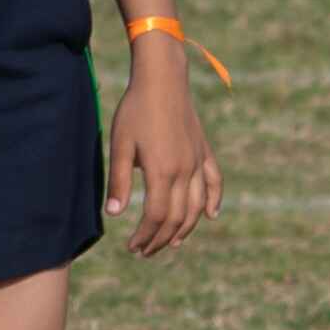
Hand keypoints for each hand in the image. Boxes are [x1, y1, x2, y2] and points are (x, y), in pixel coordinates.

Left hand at [110, 51, 222, 256]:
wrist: (162, 79)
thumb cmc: (135, 110)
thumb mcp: (120, 145)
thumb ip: (120, 182)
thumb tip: (115, 215)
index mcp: (163, 171)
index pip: (157, 216)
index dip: (145, 236)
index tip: (132, 247)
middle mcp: (185, 170)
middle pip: (177, 217)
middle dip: (160, 239)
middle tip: (144, 251)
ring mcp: (197, 161)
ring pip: (197, 206)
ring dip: (185, 229)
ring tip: (171, 243)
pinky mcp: (203, 150)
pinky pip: (215, 182)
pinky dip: (214, 201)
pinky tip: (210, 215)